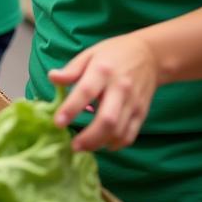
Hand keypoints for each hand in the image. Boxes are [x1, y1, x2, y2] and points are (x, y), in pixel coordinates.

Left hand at [49, 33, 159, 151]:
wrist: (149, 55)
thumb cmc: (113, 54)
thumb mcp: (89, 54)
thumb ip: (71, 70)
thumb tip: (52, 78)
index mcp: (103, 71)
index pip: (86, 91)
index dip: (71, 108)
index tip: (57, 123)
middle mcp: (120, 89)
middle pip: (107, 119)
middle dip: (89, 137)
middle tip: (73, 146)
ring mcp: (133, 103)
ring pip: (119, 131)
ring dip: (100, 143)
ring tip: (83, 147)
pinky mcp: (142, 112)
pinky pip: (131, 134)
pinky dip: (117, 144)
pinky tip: (103, 144)